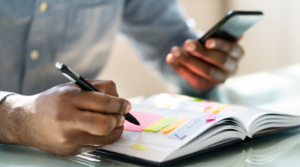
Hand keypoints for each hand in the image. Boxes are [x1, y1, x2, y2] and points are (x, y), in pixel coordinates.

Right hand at [0, 80, 130, 155]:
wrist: (26, 121)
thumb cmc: (52, 102)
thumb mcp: (71, 87)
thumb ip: (97, 88)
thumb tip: (120, 100)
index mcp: (68, 98)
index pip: (104, 102)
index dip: (120, 104)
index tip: (126, 104)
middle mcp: (67, 119)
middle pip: (105, 123)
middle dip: (119, 119)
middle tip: (121, 115)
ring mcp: (68, 138)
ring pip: (104, 137)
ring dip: (115, 130)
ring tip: (115, 123)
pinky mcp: (70, 150)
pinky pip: (96, 145)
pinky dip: (104, 137)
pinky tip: (101, 131)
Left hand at [166, 38, 243, 90]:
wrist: (204, 62)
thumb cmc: (211, 47)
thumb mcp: (215, 40)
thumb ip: (217, 37)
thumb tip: (227, 32)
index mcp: (237, 53)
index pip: (231, 49)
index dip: (220, 45)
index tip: (207, 41)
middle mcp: (231, 68)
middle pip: (218, 61)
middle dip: (201, 52)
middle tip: (187, 44)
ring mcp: (218, 79)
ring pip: (205, 71)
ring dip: (188, 60)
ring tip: (175, 51)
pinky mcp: (205, 85)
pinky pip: (192, 78)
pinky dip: (179, 68)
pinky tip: (170, 59)